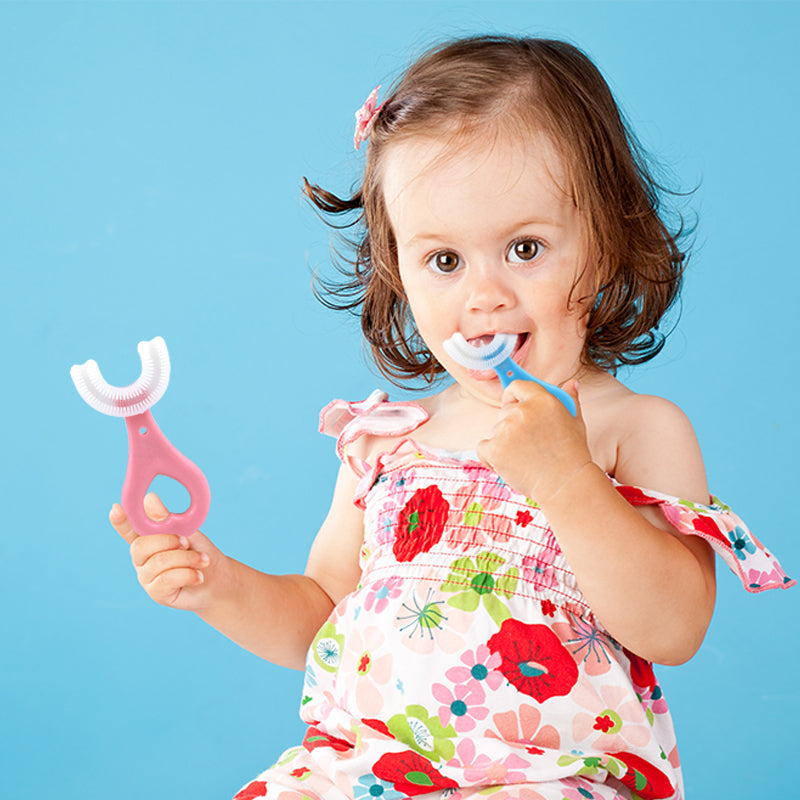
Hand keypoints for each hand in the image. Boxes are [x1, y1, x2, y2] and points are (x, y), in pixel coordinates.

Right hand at [110, 493, 229, 611]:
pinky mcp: (156, 593)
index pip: (129, 529)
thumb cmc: (199, 551)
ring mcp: (146, 576)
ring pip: (158, 562)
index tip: (115, 509)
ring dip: (187, 559)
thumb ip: (166, 519)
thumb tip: (149, 499)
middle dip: (169, 541)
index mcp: (147, 538)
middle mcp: (142, 558)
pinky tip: (198, 576)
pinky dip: (188, 574)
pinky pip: (167, 580)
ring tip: (203, 560)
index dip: (120, 521)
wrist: (218, 580)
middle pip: (140, 546)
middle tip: (187, 543)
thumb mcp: (187, 530)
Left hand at [476, 379, 592, 504]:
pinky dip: (491, 457)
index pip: (516, 386)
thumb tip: (571, 383)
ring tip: (525, 458)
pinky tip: (509, 465)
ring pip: (495, 431)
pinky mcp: (494, 448)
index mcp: (542, 400)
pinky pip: (483, 447)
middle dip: (512, 426)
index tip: (514, 405)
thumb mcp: (575, 421)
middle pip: (504, 411)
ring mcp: (506, 429)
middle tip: (529, 444)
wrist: (565, 485)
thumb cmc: (572, 455)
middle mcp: (522, 411)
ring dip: (504, 443)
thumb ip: (569, 399)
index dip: (513, 396)